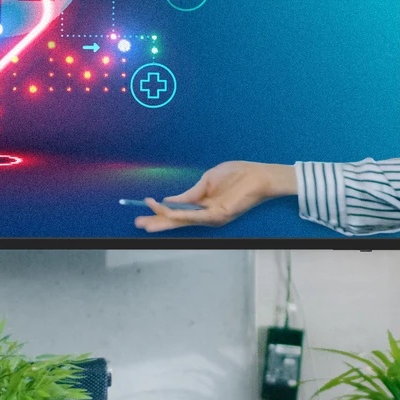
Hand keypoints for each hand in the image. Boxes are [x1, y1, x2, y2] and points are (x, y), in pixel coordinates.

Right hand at [133, 160, 297, 231]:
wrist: (259, 175)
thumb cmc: (238, 175)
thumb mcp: (207, 181)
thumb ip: (190, 193)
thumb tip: (170, 199)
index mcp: (203, 205)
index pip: (178, 211)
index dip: (160, 211)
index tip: (144, 206)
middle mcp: (206, 214)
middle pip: (177, 221)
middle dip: (157, 222)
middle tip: (139, 224)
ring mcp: (213, 217)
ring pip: (184, 221)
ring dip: (164, 220)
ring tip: (148, 223)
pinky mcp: (220, 215)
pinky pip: (196, 216)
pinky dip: (180, 216)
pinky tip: (168, 215)